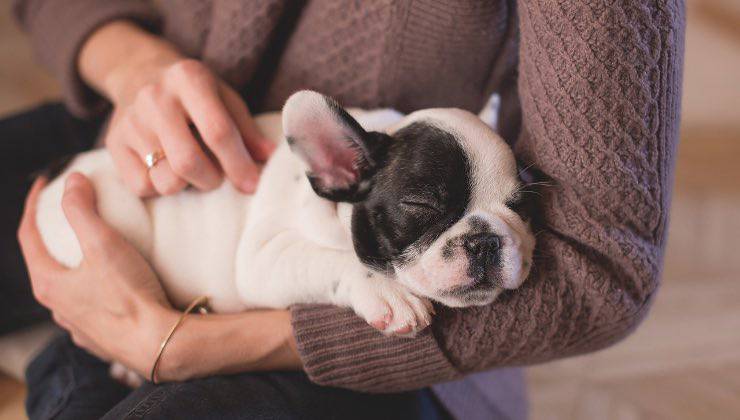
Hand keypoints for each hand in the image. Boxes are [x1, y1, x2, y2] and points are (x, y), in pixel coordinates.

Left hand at [18, 174, 174, 374]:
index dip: (33, 205)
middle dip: (54, 236)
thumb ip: (82, 210)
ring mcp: (78, 326)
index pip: (28, 236)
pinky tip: (112, 285)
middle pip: (46, 263)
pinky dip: (94, 288)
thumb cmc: (129, 296)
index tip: (45, 184)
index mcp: (49, 284)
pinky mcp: (101, 337)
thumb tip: (72, 181)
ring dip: (75, 265)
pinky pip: (91, 307)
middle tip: (69, 214)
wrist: (159, 343)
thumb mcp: (103, 244)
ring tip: (94, 249)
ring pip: (69, 288)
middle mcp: (57, 308)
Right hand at [80, 21, 274, 195]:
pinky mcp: (113, 143)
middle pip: (188, 162)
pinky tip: (166, 168)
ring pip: (165, 180)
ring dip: (187, 185)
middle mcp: (155, 98)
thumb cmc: (193, 93)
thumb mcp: (224, 98)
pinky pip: (142, 186)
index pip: (218, 131)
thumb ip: (247, 130)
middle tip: (217, 177)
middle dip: (211, 180)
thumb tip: (271, 158)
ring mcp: (130, 121)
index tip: (252, 185)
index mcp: (189, 79)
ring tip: (191, 169)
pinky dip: (160, 186)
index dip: (238, 164)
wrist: (137, 73)